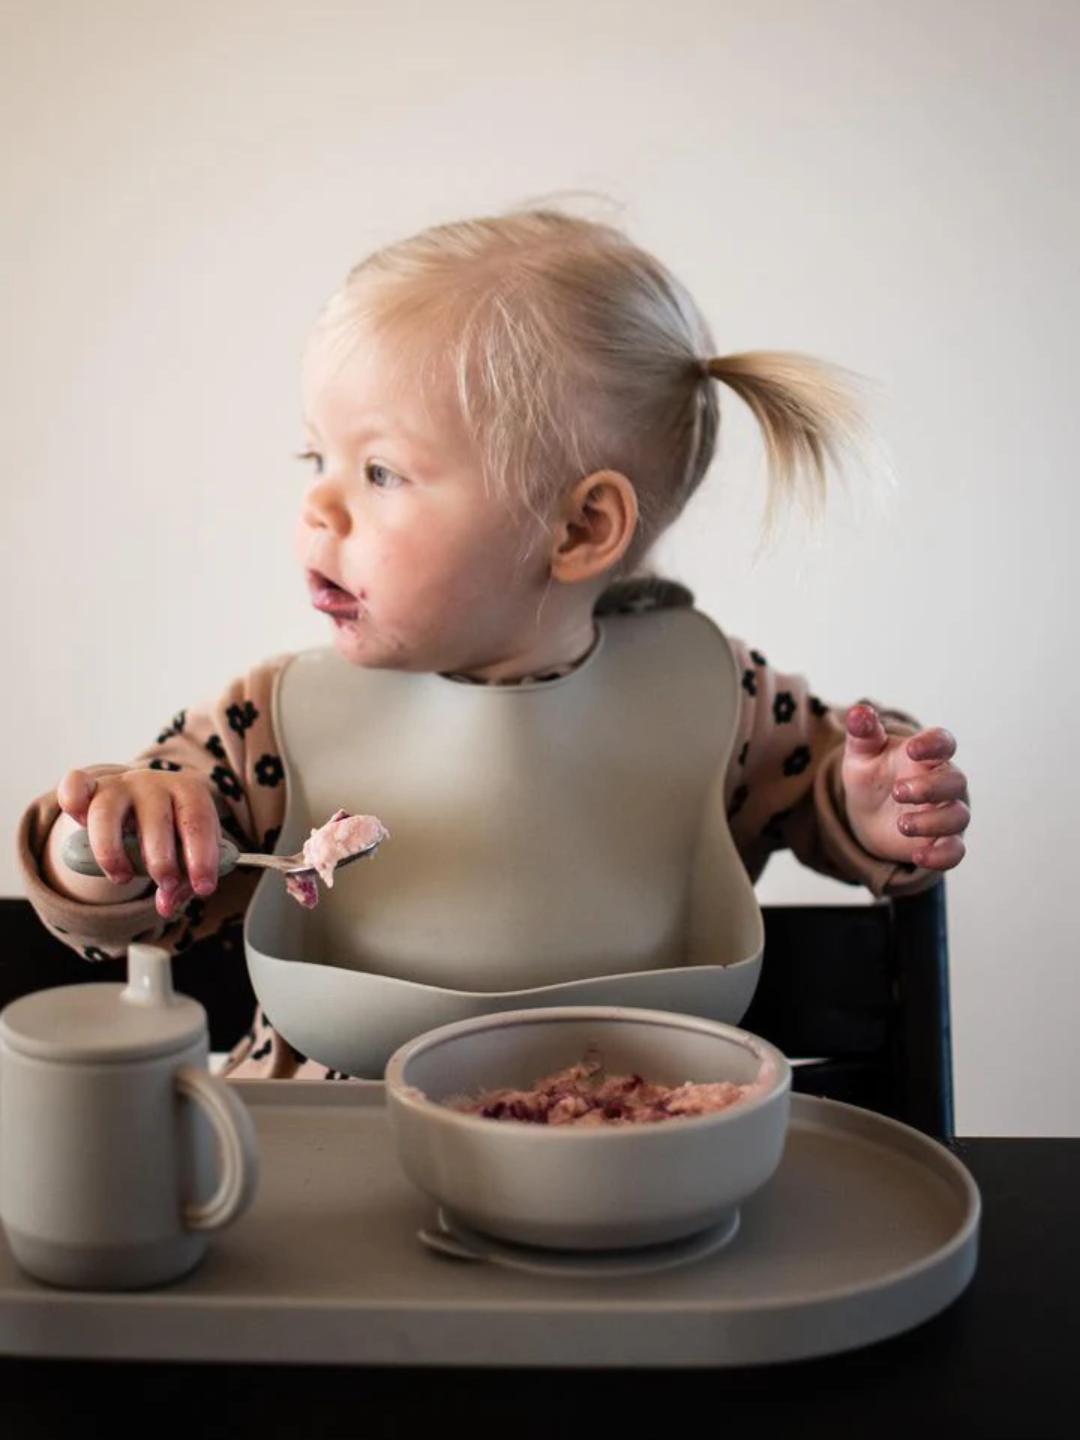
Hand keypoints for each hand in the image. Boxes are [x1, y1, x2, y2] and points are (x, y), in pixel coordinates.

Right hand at [56, 767, 221, 918]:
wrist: (150, 797)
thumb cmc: (176, 831)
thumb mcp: (188, 852)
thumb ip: (183, 882)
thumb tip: (165, 907)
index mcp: (190, 793)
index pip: (199, 822)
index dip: (202, 857)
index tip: (203, 889)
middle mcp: (155, 784)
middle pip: (156, 819)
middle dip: (162, 860)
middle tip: (166, 886)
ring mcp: (120, 785)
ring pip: (107, 813)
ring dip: (111, 852)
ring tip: (122, 879)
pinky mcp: (92, 788)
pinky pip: (75, 786)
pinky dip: (73, 799)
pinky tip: (79, 821)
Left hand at [840, 705, 969, 871]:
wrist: (868, 814)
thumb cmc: (872, 776)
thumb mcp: (862, 755)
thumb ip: (863, 733)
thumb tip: (858, 712)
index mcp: (927, 755)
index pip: (943, 742)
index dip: (934, 744)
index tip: (913, 749)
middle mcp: (944, 782)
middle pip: (955, 781)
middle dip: (930, 786)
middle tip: (899, 791)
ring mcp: (946, 813)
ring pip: (958, 816)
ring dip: (932, 821)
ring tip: (901, 824)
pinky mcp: (943, 842)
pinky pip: (955, 851)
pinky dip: (941, 856)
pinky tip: (918, 856)